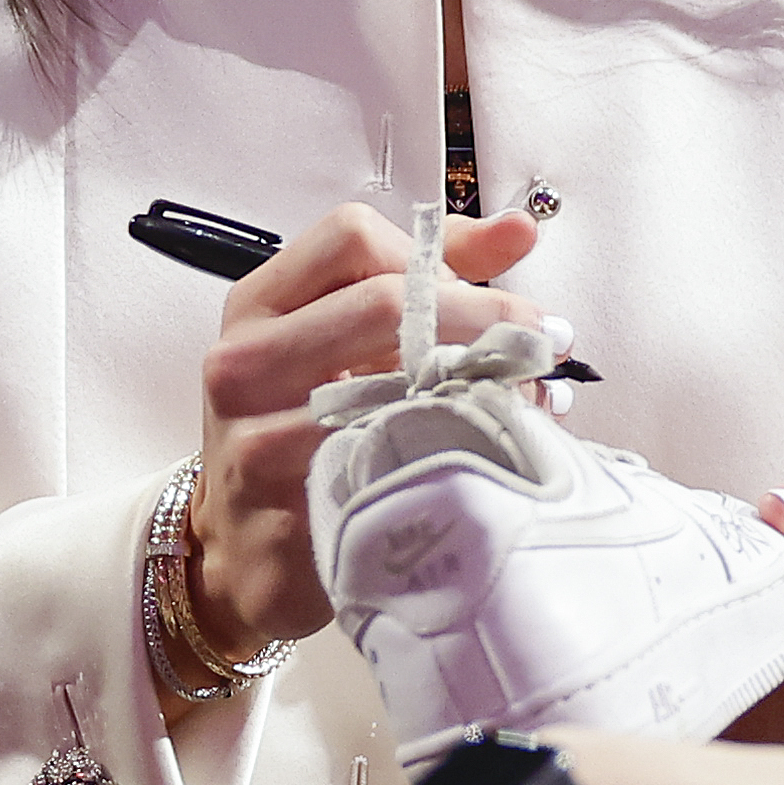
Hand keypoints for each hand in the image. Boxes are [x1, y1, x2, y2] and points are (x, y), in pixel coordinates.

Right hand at [189, 202, 546, 657]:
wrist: (247, 554)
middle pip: (382, 301)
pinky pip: (388, 467)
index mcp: (258, 306)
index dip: (434, 254)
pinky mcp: (285, 509)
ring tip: (525, 397)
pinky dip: (452, 453)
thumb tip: (518, 230)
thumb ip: (426, 282)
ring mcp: (254, 437)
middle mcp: (244, 360)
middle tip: (539, 340)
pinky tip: (484, 456)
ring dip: (479, 387)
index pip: (351, 236)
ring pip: (394, 386)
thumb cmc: (301, 435)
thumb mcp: (343, 348)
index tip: (489, 290)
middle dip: (482, 315)